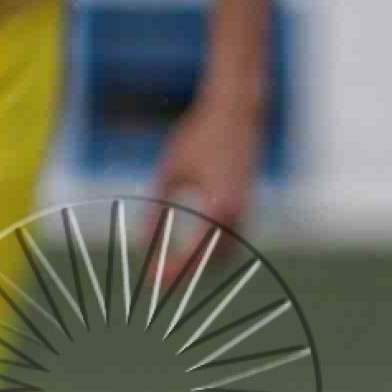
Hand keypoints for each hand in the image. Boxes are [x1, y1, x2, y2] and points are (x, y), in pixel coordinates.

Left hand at [146, 91, 263, 285]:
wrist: (237, 112)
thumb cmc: (199, 136)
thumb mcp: (170, 172)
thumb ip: (157, 210)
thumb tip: (143, 245)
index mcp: (218, 206)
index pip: (194, 255)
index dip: (173, 271)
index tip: (151, 279)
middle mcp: (237, 213)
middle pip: (212, 264)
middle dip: (186, 275)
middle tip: (157, 278)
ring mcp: (247, 211)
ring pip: (225, 256)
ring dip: (200, 266)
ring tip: (169, 266)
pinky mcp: (248, 206)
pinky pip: (231, 241)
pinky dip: (211, 252)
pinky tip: (189, 250)